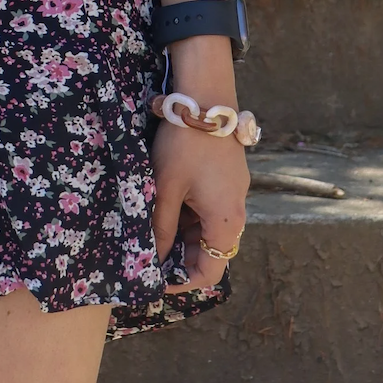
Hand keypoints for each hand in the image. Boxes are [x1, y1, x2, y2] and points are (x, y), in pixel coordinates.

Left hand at [151, 118, 248, 292]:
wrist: (206, 100)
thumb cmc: (184, 145)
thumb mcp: (166, 188)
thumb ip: (161, 227)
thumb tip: (154, 260)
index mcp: (225, 222)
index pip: (210, 273)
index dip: (182, 282)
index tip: (155, 280)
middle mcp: (235, 213)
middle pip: (209, 252)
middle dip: (179, 258)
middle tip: (147, 256)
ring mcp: (233, 195)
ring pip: (207, 230)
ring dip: (181, 235)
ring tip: (150, 231)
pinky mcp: (227, 180)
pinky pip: (209, 209)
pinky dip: (188, 215)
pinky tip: (164, 205)